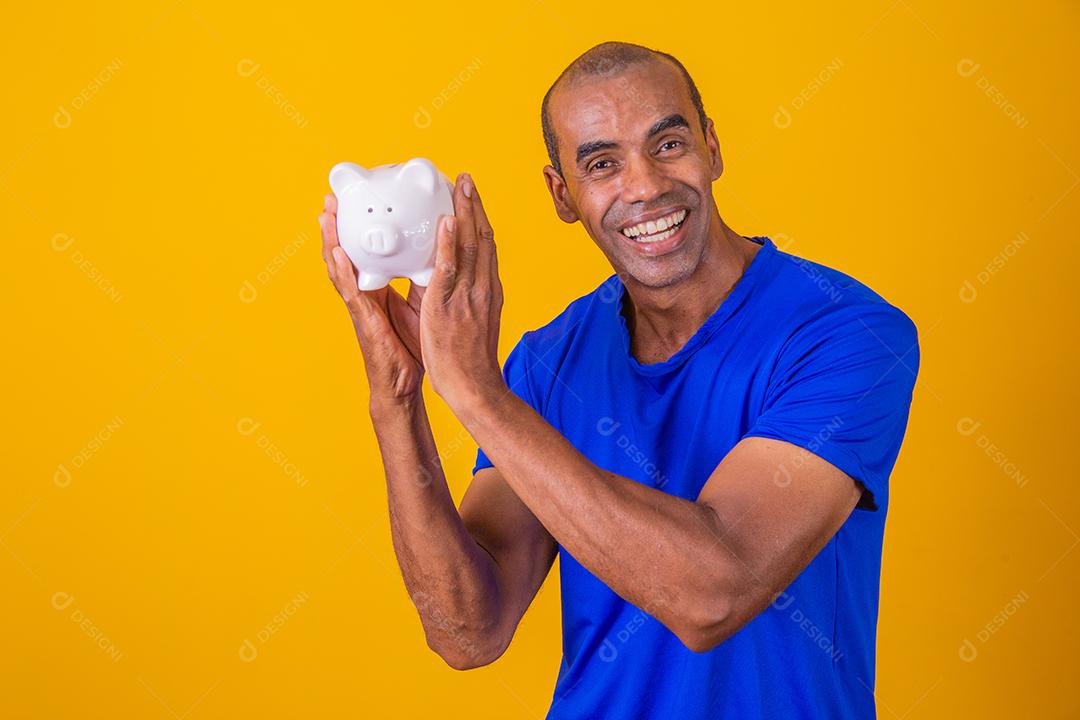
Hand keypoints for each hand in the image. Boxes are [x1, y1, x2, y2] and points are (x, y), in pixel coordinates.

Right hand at [318, 192, 426, 405]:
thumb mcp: (419, 304)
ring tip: (326, 215)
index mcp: (378, 287)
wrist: (404, 383)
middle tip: (332, 197)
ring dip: (331, 240)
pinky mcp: (364, 320)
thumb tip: (436, 255)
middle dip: (338, 226)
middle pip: (346, 253)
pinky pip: (351, 292)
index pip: (365, 252)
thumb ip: (420, 280)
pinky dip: (342, 272)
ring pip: (341, 267)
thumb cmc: (410, 347)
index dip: (358, 229)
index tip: (355, 201)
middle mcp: (365, 293)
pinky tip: (338, 254)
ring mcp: (361, 306)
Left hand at [420, 172, 504, 408]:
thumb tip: (462, 280)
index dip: (480, 217)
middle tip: (465, 178)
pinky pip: (449, 269)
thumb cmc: (470, 358)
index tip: (472, 195)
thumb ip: (470, 296)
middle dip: (475, 205)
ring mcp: (468, 295)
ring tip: (458, 185)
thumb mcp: (477, 319)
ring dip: (465, 212)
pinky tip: (446, 221)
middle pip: (483, 237)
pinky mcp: (449, 305)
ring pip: (470, 245)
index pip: (487, 245)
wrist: (472, 385)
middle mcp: (483, 286)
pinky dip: (449, 243)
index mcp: (489, 289)